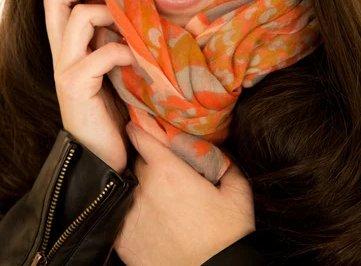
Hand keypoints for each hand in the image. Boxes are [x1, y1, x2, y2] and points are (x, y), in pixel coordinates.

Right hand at [43, 0, 134, 173]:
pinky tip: (140, 61)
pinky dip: (126, 50)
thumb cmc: (113, 110)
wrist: (103, 156)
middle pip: (53, 1)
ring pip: (77, 18)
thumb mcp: (113, 69)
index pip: (57, 1)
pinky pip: (103, 53)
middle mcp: (61, 54)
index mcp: (68, 48)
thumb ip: (114, 42)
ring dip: (110, 14)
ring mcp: (65, 69)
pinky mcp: (76, 86)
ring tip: (132, 27)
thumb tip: (136, 13)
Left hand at [114, 122, 255, 265]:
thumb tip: (218, 146)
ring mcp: (129, 214)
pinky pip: (121, 213)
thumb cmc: (227, 236)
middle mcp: (143, 187)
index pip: (140, 135)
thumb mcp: (238, 192)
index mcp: (167, 170)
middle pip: (134, 160)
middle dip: (145, 159)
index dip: (140, 127)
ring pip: (127, 186)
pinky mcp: (122, 239)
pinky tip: (147, 215)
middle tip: (161, 166)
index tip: (141, 124)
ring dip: (137, 185)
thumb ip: (225, 162)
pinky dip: (130, 210)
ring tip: (155, 193)